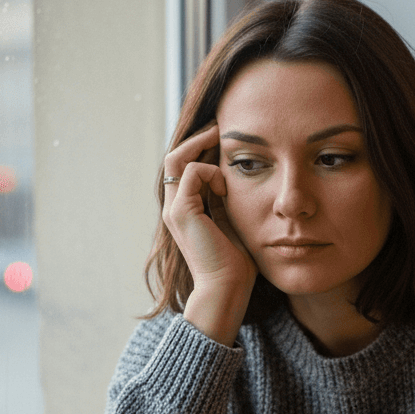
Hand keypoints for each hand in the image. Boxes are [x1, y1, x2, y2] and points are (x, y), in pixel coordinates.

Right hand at [162, 123, 256, 345]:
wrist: (228, 287)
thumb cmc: (237, 260)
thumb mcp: (234, 219)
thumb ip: (228, 198)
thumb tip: (240, 173)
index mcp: (185, 208)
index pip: (184, 165)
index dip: (201, 147)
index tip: (224, 136)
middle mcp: (174, 207)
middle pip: (176, 156)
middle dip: (199, 138)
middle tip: (222, 126)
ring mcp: (174, 209)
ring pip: (177, 158)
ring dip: (201, 147)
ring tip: (222, 140)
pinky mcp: (181, 212)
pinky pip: (190, 173)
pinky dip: (210, 172)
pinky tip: (226, 184)